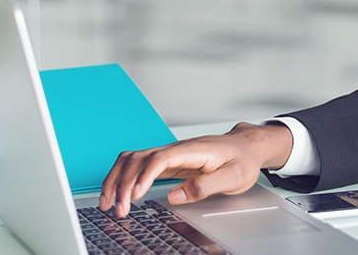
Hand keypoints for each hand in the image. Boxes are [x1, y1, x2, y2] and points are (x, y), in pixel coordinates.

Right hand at [99, 122, 293, 217]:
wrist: (248, 146)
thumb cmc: (243, 160)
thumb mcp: (234, 177)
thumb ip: (205, 186)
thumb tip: (175, 196)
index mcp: (194, 150)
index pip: (161, 158)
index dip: (144, 176)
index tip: (136, 195)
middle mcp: (177, 148)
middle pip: (139, 158)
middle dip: (123, 183)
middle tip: (119, 210)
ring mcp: (170, 153)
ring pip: (133, 159)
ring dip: (116, 179)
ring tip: (108, 204)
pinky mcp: (167, 160)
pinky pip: (137, 164)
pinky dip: (122, 177)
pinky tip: (118, 193)